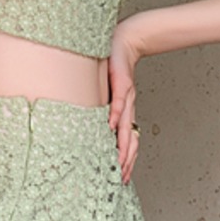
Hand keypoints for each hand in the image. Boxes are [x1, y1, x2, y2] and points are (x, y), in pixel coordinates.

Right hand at [108, 16, 143, 183]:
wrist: (126, 41)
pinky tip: (110, 127)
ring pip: (126, 126)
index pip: (127, 140)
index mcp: (124, 112)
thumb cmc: (113, 66)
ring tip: (118, 161)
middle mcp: (127, 108)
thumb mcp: (105, 90)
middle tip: (121, 178)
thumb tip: (89, 122)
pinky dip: (115, 114)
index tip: (123, 178)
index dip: (126, 160)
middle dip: (126, 160)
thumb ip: (99, 107)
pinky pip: (118, 101)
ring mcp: (126, 97)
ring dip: (122, 145)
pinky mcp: (122, 82)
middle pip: (130, 140)